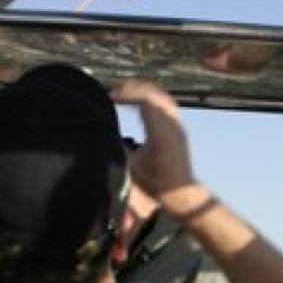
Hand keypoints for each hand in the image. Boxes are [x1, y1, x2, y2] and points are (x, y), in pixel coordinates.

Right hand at [112, 82, 193, 200]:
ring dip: (143, 91)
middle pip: (153, 94)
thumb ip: (118, 148)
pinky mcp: (180, 128)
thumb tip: (101, 132)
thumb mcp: (131, 167)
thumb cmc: (155, 184)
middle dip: (132, 89)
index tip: (112, 97)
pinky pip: (167, 103)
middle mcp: (172, 127)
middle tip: (115, 93)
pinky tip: (140, 103)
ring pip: (162, 96)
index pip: (145, 102)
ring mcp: (178, 126)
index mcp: (159, 136)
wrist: (181, 192)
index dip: (126, 94)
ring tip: (126, 93)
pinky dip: (153, 98)